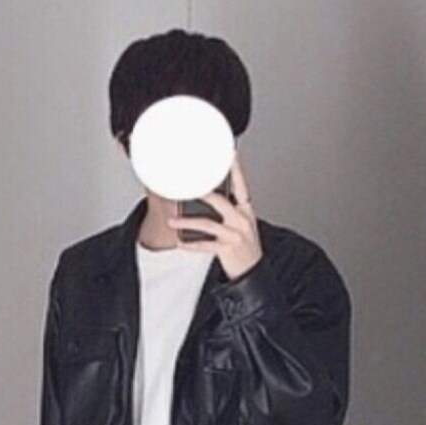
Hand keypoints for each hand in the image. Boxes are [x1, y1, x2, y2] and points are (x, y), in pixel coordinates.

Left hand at [167, 149, 262, 280]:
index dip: (234, 167)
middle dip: (201, 192)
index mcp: (246, 209)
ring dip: (186, 222)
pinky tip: (180, 242)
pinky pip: (204, 245)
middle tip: (185, 184)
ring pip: (207, 223)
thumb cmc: (245, 246)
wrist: (253, 272)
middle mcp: (242, 219)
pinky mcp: (227, 249)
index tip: (228, 152)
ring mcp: (235, 234)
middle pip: (219, 200)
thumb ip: (229, 208)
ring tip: (172, 220)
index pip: (240, 183)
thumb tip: (206, 194)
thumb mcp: (242, 223)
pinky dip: (190, 244)